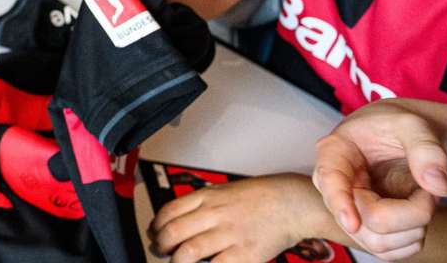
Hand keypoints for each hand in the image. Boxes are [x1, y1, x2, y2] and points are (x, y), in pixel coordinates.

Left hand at [151, 173, 340, 262]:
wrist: (292, 203)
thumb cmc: (259, 198)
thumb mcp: (224, 191)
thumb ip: (201, 205)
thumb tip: (178, 221)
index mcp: (207, 197)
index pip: (168, 212)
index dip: (155, 227)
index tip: (153, 234)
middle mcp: (214, 214)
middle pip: (173, 232)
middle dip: (160, 246)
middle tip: (159, 251)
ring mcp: (229, 234)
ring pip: (188, 252)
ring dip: (176, 262)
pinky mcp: (244, 254)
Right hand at [313, 99, 446, 259]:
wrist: (403, 142)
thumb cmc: (398, 128)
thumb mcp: (413, 125)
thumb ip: (427, 149)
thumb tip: (438, 185)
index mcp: (335, 153)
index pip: (331, 181)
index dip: (340, 203)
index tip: (352, 221)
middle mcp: (335, 188)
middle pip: (369, 221)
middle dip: (413, 211)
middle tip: (430, 187)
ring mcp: (349, 214)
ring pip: (380, 242)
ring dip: (416, 225)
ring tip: (422, 195)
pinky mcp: (367, 233)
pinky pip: (392, 252)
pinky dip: (414, 237)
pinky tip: (415, 212)